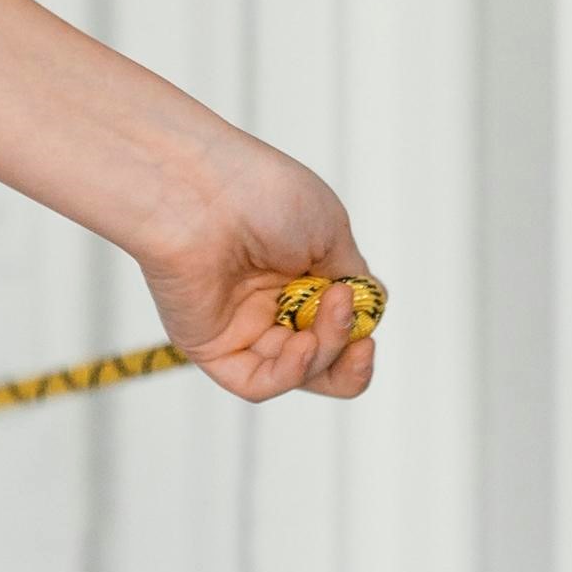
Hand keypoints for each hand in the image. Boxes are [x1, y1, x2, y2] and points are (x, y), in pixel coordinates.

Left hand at [135, 139, 381, 402]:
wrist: (203, 189)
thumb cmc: (261, 194)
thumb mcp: (330, 232)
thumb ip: (352, 279)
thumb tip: (367, 308)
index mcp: (297, 272)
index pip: (337, 324)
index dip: (358, 333)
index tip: (369, 320)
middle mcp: (268, 302)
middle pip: (322, 360)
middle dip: (350, 360)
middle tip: (362, 340)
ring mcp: (239, 325)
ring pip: (298, 371)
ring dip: (327, 351)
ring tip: (330, 308)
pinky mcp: (210, 344)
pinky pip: (256, 381)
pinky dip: (290, 373)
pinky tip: (303, 346)